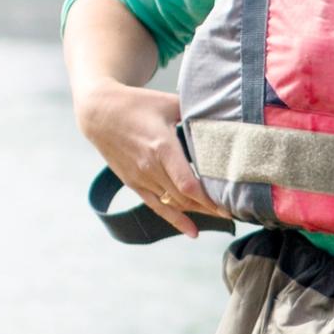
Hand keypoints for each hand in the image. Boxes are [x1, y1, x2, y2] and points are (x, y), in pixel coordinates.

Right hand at [76, 77, 222, 234]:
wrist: (99, 113)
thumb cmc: (135, 104)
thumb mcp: (168, 102)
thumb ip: (194, 112)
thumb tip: (220, 118)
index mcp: (162, 147)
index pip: (188, 184)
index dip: (209, 200)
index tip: (228, 206)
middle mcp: (150, 168)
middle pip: (184, 198)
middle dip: (210, 208)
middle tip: (234, 211)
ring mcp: (141, 178)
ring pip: (173, 204)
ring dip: (197, 212)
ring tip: (220, 216)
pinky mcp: (134, 183)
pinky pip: (157, 207)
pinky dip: (176, 220)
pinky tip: (192, 231)